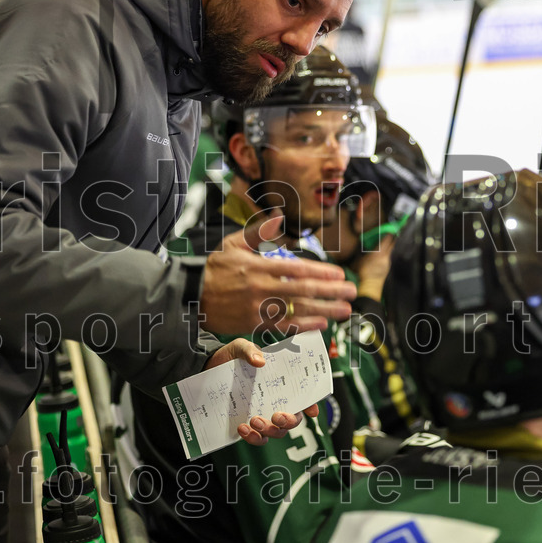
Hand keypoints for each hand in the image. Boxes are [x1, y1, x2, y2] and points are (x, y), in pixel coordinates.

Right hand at [200, 214, 356, 334]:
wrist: (190, 295)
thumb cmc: (214, 268)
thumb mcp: (233, 244)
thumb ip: (258, 233)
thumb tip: (277, 217)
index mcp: (258, 265)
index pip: (297, 268)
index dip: (321, 272)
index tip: (339, 274)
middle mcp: (261, 287)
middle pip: (303, 289)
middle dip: (330, 291)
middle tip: (351, 292)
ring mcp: (257, 307)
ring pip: (297, 309)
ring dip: (324, 309)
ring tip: (344, 310)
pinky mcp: (253, 324)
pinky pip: (284, 326)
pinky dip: (303, 325)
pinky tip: (321, 323)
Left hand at [205, 338, 320, 444]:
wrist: (208, 369)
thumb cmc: (231, 357)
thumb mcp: (240, 347)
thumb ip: (250, 351)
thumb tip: (260, 361)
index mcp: (280, 383)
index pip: (302, 395)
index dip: (311, 404)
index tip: (311, 411)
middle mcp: (275, 402)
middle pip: (293, 419)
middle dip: (289, 421)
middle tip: (276, 416)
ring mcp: (263, 415)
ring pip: (277, 432)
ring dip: (269, 431)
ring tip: (254, 421)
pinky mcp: (248, 425)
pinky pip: (258, 439)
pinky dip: (253, 438)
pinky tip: (242, 428)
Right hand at [353, 234, 393, 300]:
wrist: (369, 288)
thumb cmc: (362, 274)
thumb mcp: (359, 260)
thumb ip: (363, 251)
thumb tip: (365, 245)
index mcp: (379, 253)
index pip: (387, 239)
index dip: (389, 232)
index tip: (389, 228)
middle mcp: (386, 256)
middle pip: (392, 244)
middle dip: (391, 238)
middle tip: (390, 232)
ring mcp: (388, 263)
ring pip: (390, 251)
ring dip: (388, 246)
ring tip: (384, 243)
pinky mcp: (387, 268)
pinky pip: (388, 257)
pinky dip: (386, 253)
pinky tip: (381, 255)